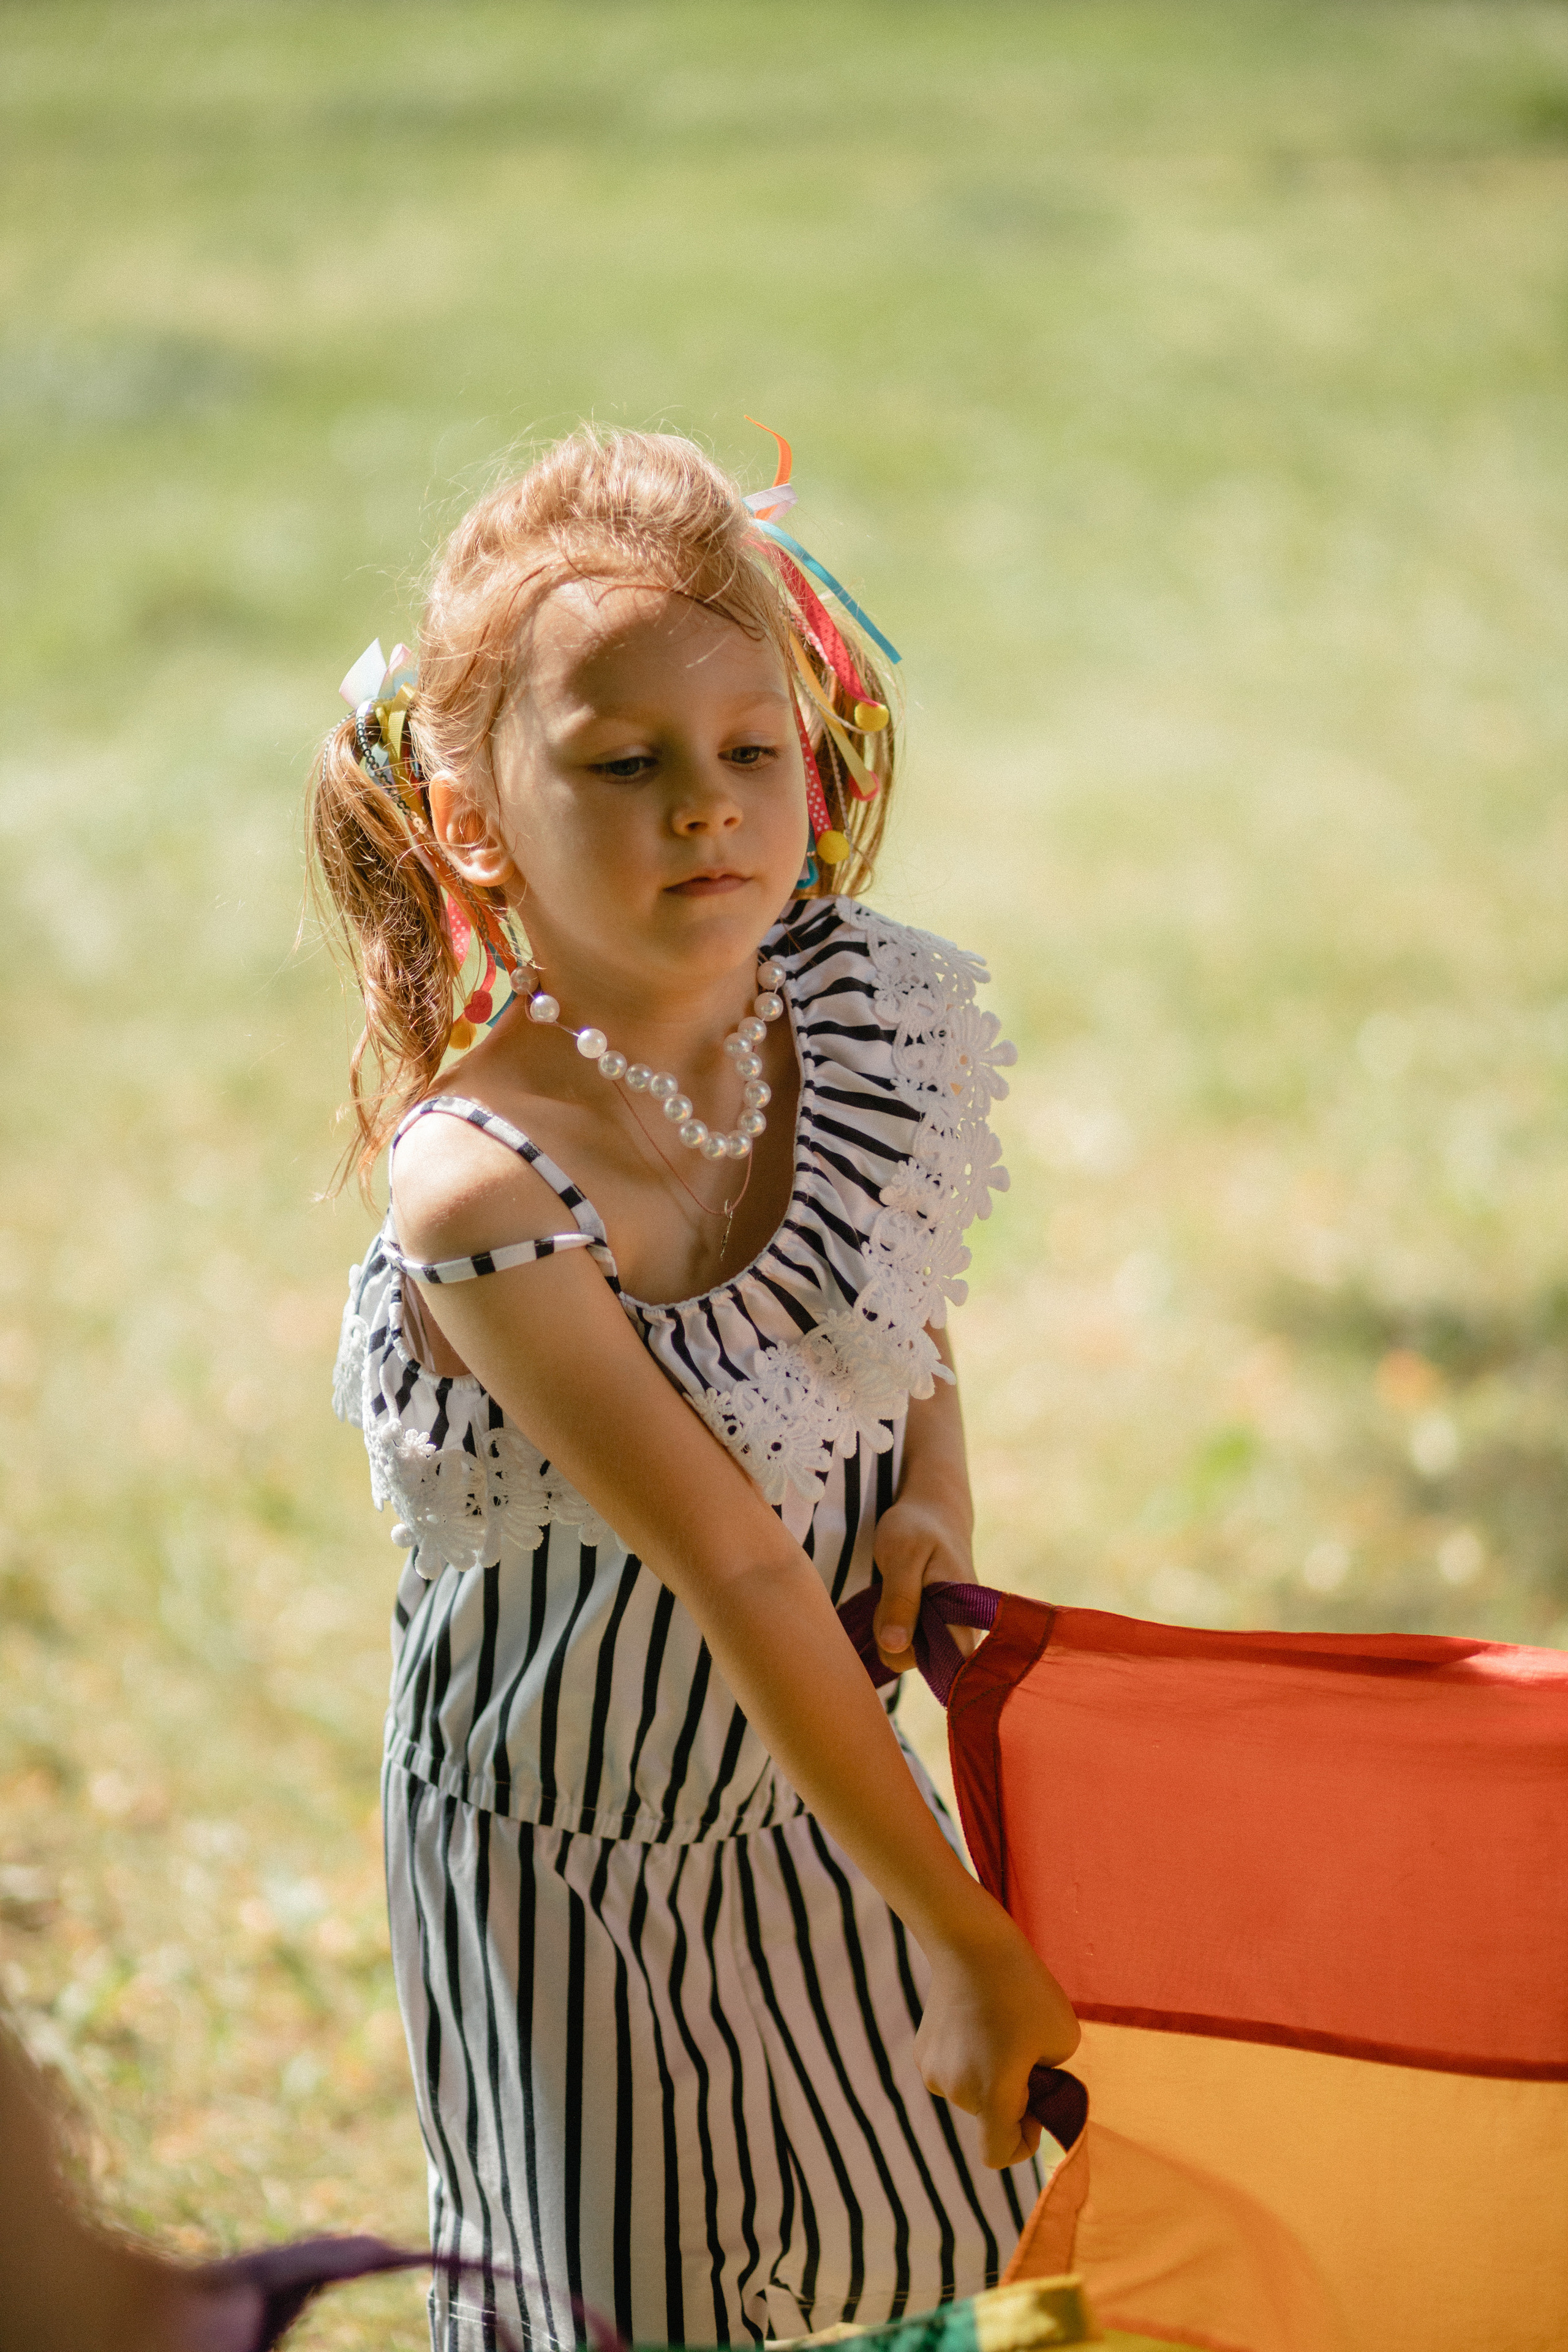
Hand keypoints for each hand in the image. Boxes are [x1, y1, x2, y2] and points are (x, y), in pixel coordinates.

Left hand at [871, 1488, 974, 1671]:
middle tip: (890, 1600)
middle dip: (898, 1642)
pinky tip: (895, 1603)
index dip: (924, 1659)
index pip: (956, 1662)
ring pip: (912, 1655)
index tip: (899, 1631)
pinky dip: (893, 1628)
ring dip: (892, 1633)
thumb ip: (899, 1601)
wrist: (931, 1512)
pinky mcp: (934, 1626)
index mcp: (966, 1610)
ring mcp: (949, 1627)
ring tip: (894, 1594)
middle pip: (927, 1664)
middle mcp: (964, 1625)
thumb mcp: (901, 1556)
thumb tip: (895, 1647)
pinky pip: (907, 1644)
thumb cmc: (917, 1528)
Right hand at [915, 1908, 1080, 2169]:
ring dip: (990, 2074)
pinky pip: (955, 2070)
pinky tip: (978, 2019)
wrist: (970, 1941)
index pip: (999, 2155)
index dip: (1024, 2142)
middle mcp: (955, 2090)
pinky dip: (971, 2057)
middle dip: (1012, 2095)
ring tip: (1001, 2027)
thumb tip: (1029, 2085)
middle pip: (989, 2117)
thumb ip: (1051, 2078)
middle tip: (1027, 2050)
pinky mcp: (922, 2049)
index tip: (1035, 2105)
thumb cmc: (1024, 1988)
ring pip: (972, 2092)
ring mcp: (932, 2070)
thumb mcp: (1064, 2038)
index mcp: (990, 2095)